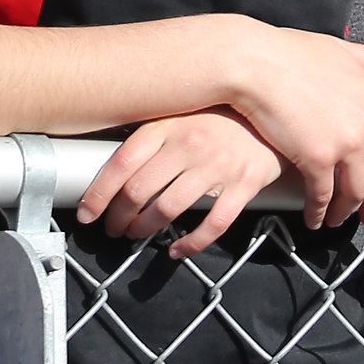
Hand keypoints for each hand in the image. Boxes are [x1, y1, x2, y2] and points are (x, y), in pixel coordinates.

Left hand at [77, 108, 281, 258]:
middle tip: (114, 227)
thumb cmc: (222, 117)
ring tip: (137, 234)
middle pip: (139, 191)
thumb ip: (153, 135)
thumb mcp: (182, 114)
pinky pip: (213, 224)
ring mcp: (219, 164)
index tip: (88, 213)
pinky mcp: (245, 183)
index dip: (99, 194)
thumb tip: (113, 167)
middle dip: (119, 217)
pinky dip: (191, 244)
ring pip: (168, 209)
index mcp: (169, 125)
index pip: (121, 163)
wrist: (276, 113)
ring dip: (145, 229)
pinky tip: (177, 250)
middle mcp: (191, 143)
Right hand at [221, 21, 363, 228]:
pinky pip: (324, 196)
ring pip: (359, 191)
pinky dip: (320, 212)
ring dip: (351, 211)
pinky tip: (315, 218)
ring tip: (341, 219)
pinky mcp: (316, 159)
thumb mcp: (345, 51)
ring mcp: (344, 143)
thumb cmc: (292, 54)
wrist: (255, 63)